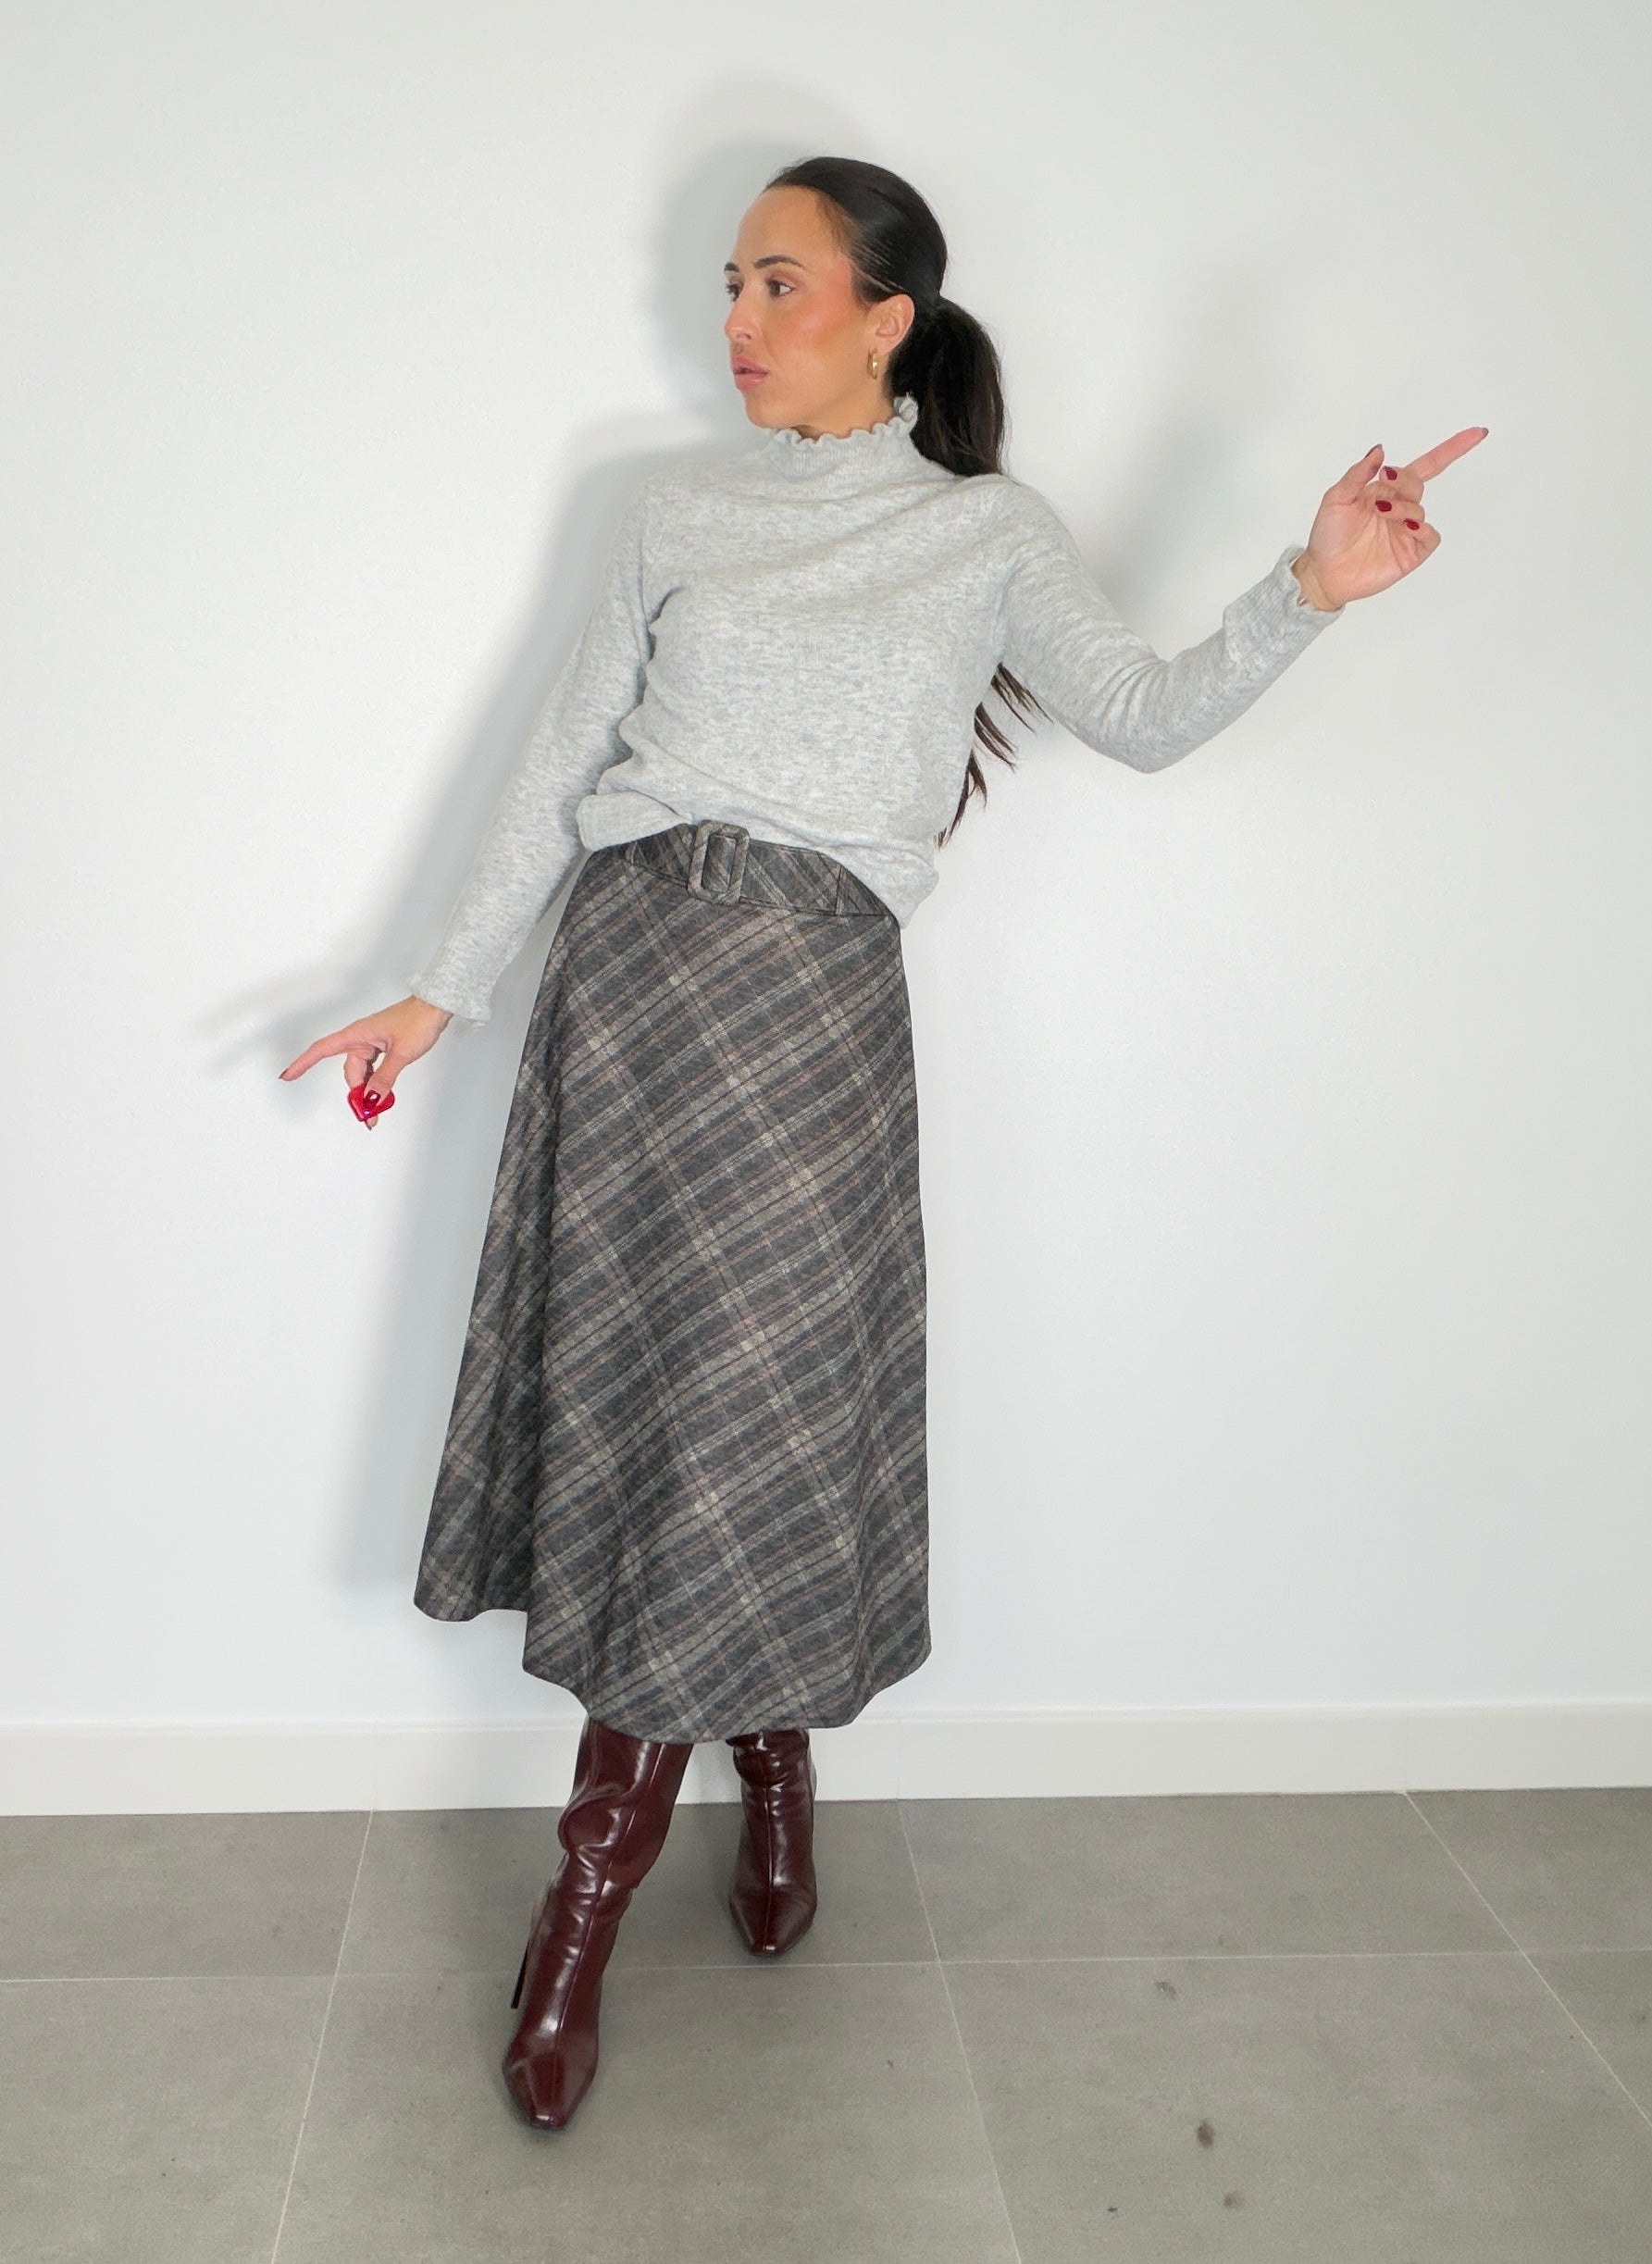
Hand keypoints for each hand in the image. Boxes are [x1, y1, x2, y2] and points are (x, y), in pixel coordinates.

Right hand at [278, 995, 453, 1123]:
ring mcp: (372, 1043)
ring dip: (368, 1091)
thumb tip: (370, 1098)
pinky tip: (382, 1096)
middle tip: (367, 1116)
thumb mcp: (401, 1053)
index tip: (287, 1076)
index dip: (302, 1063)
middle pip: (350, 1072)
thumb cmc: (418, 1020)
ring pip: (362, 1073)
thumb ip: (385, 1078)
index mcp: (357, 1034)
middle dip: (356, 1095)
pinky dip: (376, 1083)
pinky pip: (373, 1069)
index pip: (322, 1050)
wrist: (436, 1007)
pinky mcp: (383, 1047)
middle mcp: (361, 1039)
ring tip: (376, 1112)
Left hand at [1292, 428, 1488, 609]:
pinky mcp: (1410, 553)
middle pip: (1418, 483)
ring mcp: (1406, 531)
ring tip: (1381, 513)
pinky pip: (1430, 536)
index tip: (1477, 433)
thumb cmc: (1327, 535)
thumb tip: (1379, 450)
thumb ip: (1358, 474)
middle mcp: (1399, 508)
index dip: (1452, 449)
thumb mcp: (1336, 498)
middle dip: (1404, 481)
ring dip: (1403, 507)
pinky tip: (1406, 526)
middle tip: (1384, 483)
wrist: (1323, 574)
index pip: (1425, 466)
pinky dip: (1423, 528)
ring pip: (1420, 509)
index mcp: (1385, 490)